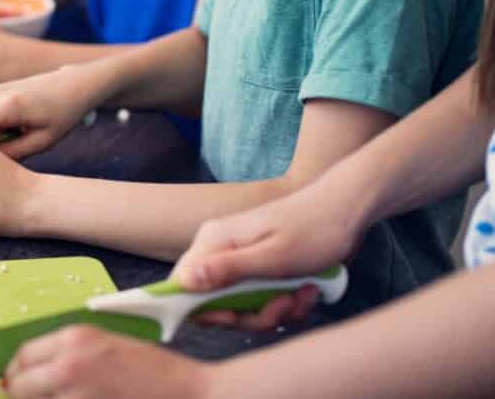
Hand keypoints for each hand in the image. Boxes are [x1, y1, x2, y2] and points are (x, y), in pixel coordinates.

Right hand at [0, 65, 99, 158]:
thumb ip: (13, 152)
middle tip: (19, 141)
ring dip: (0, 129)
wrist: (76, 85)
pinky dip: (4, 120)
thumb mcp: (42, 141)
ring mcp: (0, 88)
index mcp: (8, 106)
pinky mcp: (4, 87)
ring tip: (27, 129)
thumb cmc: (63, 114)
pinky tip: (26, 120)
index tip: (2, 148)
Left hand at [2, 326, 209, 398]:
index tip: (16, 383)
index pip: (22, 357)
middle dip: (23, 394)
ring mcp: (77, 396)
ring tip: (71, 398)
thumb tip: (29, 374)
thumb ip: (68, 357)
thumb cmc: (154, 372)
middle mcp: (69, 366)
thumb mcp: (106, 347)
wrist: (191, 394)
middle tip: (34, 398)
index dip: (16, 373)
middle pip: (20, 387)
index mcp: (74, 339)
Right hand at [170, 181, 359, 329]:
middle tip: (284, 305)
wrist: (346, 212)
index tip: (236, 317)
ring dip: (274, 311)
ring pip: (240, 306)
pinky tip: (307, 291)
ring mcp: (239, 260)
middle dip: (251, 314)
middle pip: (214, 302)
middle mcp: (220, 250)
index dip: (204, 309)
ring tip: (302, 295)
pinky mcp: (258, 269)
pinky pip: (259, 301)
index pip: (183, 284)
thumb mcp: (273, 257)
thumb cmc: (313, 231)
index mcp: (215, 241)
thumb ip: (227, 270)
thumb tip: (183, 281)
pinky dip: (285, 304)